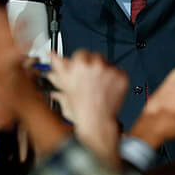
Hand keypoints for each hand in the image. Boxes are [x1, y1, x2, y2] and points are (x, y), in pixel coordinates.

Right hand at [48, 50, 127, 165]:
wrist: (96, 121)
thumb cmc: (79, 108)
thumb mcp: (64, 86)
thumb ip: (58, 66)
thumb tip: (52, 55)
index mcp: (79, 65)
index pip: (81, 53)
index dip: (80, 62)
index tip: (81, 69)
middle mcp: (96, 65)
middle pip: (96, 56)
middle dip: (93, 66)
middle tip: (90, 80)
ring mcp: (111, 71)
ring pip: (108, 63)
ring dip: (104, 71)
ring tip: (98, 86)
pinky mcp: (122, 76)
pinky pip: (118, 71)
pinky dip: (114, 78)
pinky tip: (107, 88)